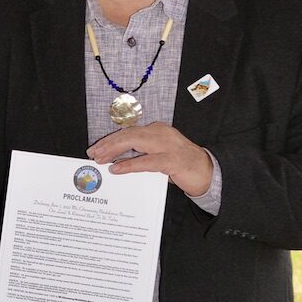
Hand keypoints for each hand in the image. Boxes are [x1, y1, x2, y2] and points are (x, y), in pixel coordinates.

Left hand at [86, 122, 212, 196]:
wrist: (208, 172)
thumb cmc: (180, 164)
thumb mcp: (157, 155)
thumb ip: (140, 154)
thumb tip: (115, 160)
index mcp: (156, 130)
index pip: (128, 132)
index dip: (110, 140)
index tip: (95, 149)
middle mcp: (161, 133)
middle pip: (128, 134)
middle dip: (108, 144)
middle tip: (93, 154)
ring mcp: (168, 145)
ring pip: (135, 142)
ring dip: (115, 151)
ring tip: (100, 159)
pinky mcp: (173, 160)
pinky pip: (147, 161)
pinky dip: (130, 164)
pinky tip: (117, 168)